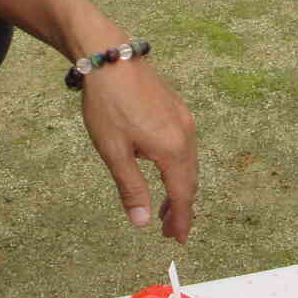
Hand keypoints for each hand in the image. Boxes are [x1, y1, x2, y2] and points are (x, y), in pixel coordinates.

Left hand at [79, 58, 197, 241]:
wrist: (110, 57)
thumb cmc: (108, 104)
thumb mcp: (114, 151)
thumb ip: (131, 188)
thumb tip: (142, 223)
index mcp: (172, 149)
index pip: (182, 195)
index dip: (180, 219)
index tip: (177, 239)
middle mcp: (186, 135)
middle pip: (190, 181)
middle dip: (181, 208)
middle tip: (171, 231)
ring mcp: (184, 120)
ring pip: (188, 164)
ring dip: (179, 188)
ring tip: (164, 208)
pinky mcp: (177, 109)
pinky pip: (185, 147)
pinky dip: (178, 167)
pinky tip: (161, 170)